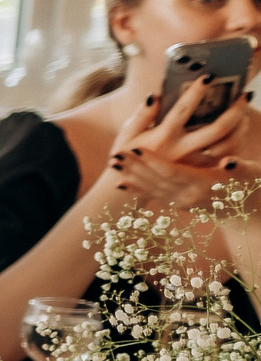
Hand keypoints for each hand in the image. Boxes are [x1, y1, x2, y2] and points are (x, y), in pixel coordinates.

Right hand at [105, 80, 253, 209]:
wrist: (129, 190)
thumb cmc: (127, 156)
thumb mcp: (127, 134)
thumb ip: (141, 115)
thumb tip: (154, 95)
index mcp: (163, 137)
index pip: (182, 109)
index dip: (196, 91)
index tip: (209, 76)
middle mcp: (182, 150)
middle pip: (218, 128)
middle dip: (235, 109)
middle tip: (244, 94)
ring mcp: (194, 163)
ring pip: (228, 143)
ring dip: (240, 125)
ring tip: (243, 111)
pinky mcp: (202, 172)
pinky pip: (228, 156)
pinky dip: (236, 140)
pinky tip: (238, 128)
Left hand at [111, 148, 240, 211]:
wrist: (250, 212)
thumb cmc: (252, 183)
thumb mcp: (250, 172)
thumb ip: (238, 166)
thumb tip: (229, 161)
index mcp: (204, 184)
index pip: (172, 172)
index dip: (153, 161)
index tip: (136, 148)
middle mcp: (190, 196)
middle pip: (156, 180)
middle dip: (134, 167)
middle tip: (115, 154)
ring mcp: (183, 203)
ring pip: (151, 189)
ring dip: (131, 176)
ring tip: (113, 164)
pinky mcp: (180, 205)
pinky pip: (154, 197)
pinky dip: (136, 190)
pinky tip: (121, 183)